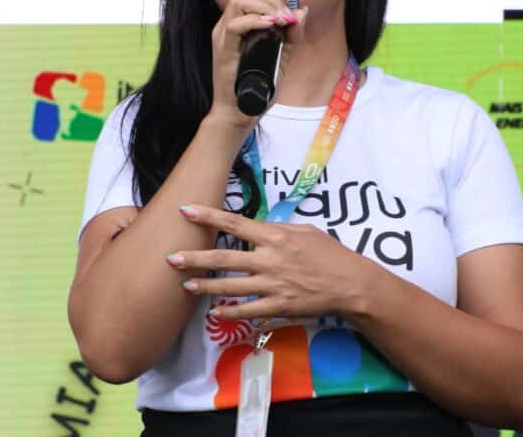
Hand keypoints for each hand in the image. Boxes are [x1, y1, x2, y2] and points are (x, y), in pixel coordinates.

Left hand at [166, 204, 370, 320]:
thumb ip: (277, 230)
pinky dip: (229, 312)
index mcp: (275, 236)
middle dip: (195, 258)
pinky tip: (214, 313)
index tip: (186, 210)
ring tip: (185, 285)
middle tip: (171, 258)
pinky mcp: (278, 306)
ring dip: (205, 286)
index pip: (235, 223)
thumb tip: (258, 227)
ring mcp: (272, 285)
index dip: (209, 216)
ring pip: (230, 286)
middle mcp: (269, 259)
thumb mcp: (305, 231)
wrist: (350, 284)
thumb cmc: (330, 253)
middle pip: (224, 257)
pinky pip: (248, 310)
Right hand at [207, 0, 307, 129]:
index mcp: (238, 23)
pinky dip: (256, 21)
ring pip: (238, 1)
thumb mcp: (281, 56)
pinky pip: (234, 25)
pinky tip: (271, 26)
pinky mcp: (223, 50)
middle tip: (286, 14)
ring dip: (265, 5)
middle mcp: (227, 25)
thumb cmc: (258, 86)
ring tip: (281, 20)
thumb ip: (292, 35)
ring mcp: (223, 36)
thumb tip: (302, 11)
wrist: (241, 113)